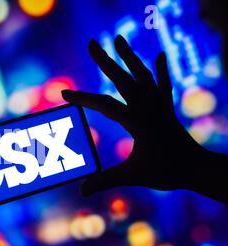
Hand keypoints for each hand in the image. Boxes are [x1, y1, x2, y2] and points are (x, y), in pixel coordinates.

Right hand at [62, 35, 227, 202]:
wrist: (198, 168)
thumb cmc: (166, 172)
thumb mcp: (133, 176)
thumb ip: (105, 181)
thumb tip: (82, 191)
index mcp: (137, 122)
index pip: (104, 105)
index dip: (82, 99)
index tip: (63, 94)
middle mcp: (148, 108)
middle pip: (123, 78)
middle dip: (105, 60)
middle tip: (91, 43)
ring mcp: (159, 105)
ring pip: (142, 74)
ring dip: (129, 56)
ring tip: (118, 39)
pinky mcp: (166, 108)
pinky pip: (163, 84)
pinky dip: (161, 69)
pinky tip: (160, 55)